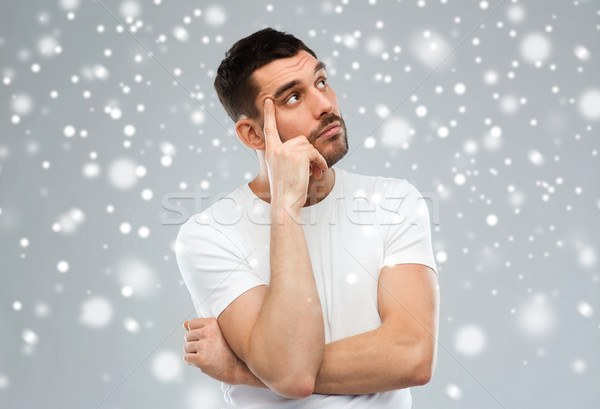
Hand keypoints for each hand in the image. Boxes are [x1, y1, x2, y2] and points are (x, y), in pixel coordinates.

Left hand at [183, 318, 246, 384]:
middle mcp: (208, 332)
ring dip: (193, 353)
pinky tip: (203, 362)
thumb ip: (199, 327)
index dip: (195, 333)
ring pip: (186, 347)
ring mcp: (204, 346)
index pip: (192, 324)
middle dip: (194, 344)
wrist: (237, 367)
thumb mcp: (216, 333)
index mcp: (212, 323)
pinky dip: (192, 362)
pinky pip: (187, 358)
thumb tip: (184, 324)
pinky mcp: (201, 359)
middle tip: (207, 349)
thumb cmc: (228, 350)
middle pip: (187, 336)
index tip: (204, 338)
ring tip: (206, 355)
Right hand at [263, 98, 327, 212]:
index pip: (269, 129)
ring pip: (309, 146)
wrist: (285, 202)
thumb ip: (289, 156)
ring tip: (316, 172)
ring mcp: (285, 151)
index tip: (268, 100)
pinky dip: (320, 162)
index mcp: (270, 152)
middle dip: (310, 153)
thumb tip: (308, 149)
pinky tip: (319, 172)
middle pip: (300, 139)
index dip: (269, 114)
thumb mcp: (283, 170)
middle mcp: (276, 149)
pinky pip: (314, 153)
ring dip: (316, 159)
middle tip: (315, 169)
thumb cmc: (286, 191)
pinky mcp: (297, 155)